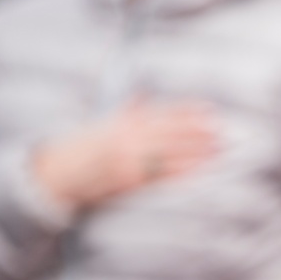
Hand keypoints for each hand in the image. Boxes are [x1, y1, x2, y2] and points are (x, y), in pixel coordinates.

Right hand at [33, 99, 217, 209]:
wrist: (56, 173)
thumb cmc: (82, 149)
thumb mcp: (102, 125)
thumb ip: (125, 113)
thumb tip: (141, 99)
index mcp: (122, 120)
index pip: (163, 113)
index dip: (188, 112)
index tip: (210, 111)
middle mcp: (126, 136)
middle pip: (171, 133)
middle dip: (199, 133)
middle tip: (224, 133)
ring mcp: (128, 159)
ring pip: (170, 153)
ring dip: (197, 153)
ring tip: (219, 152)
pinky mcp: (128, 180)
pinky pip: (160, 176)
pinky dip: (181, 172)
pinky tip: (198, 171)